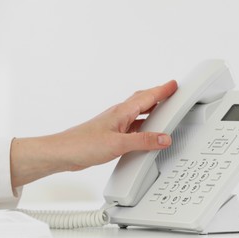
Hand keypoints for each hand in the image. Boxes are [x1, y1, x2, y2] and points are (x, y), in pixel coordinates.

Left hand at [10, 80, 177, 186]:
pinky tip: (145, 132)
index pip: (148, 97)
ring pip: (138, 113)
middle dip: (158, 95)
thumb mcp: (119, 144)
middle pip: (143, 100)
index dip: (163, 90)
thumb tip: (163, 138)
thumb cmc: (83, 144)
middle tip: (171, 92)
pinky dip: (143, 125)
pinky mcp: (111, 135)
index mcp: (122, 112)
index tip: (174, 84)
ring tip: (163, 110)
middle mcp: (119, 115)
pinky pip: (132, 125)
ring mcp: (115, 124)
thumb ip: (143, 141)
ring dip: (151, 109)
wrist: (63, 153)